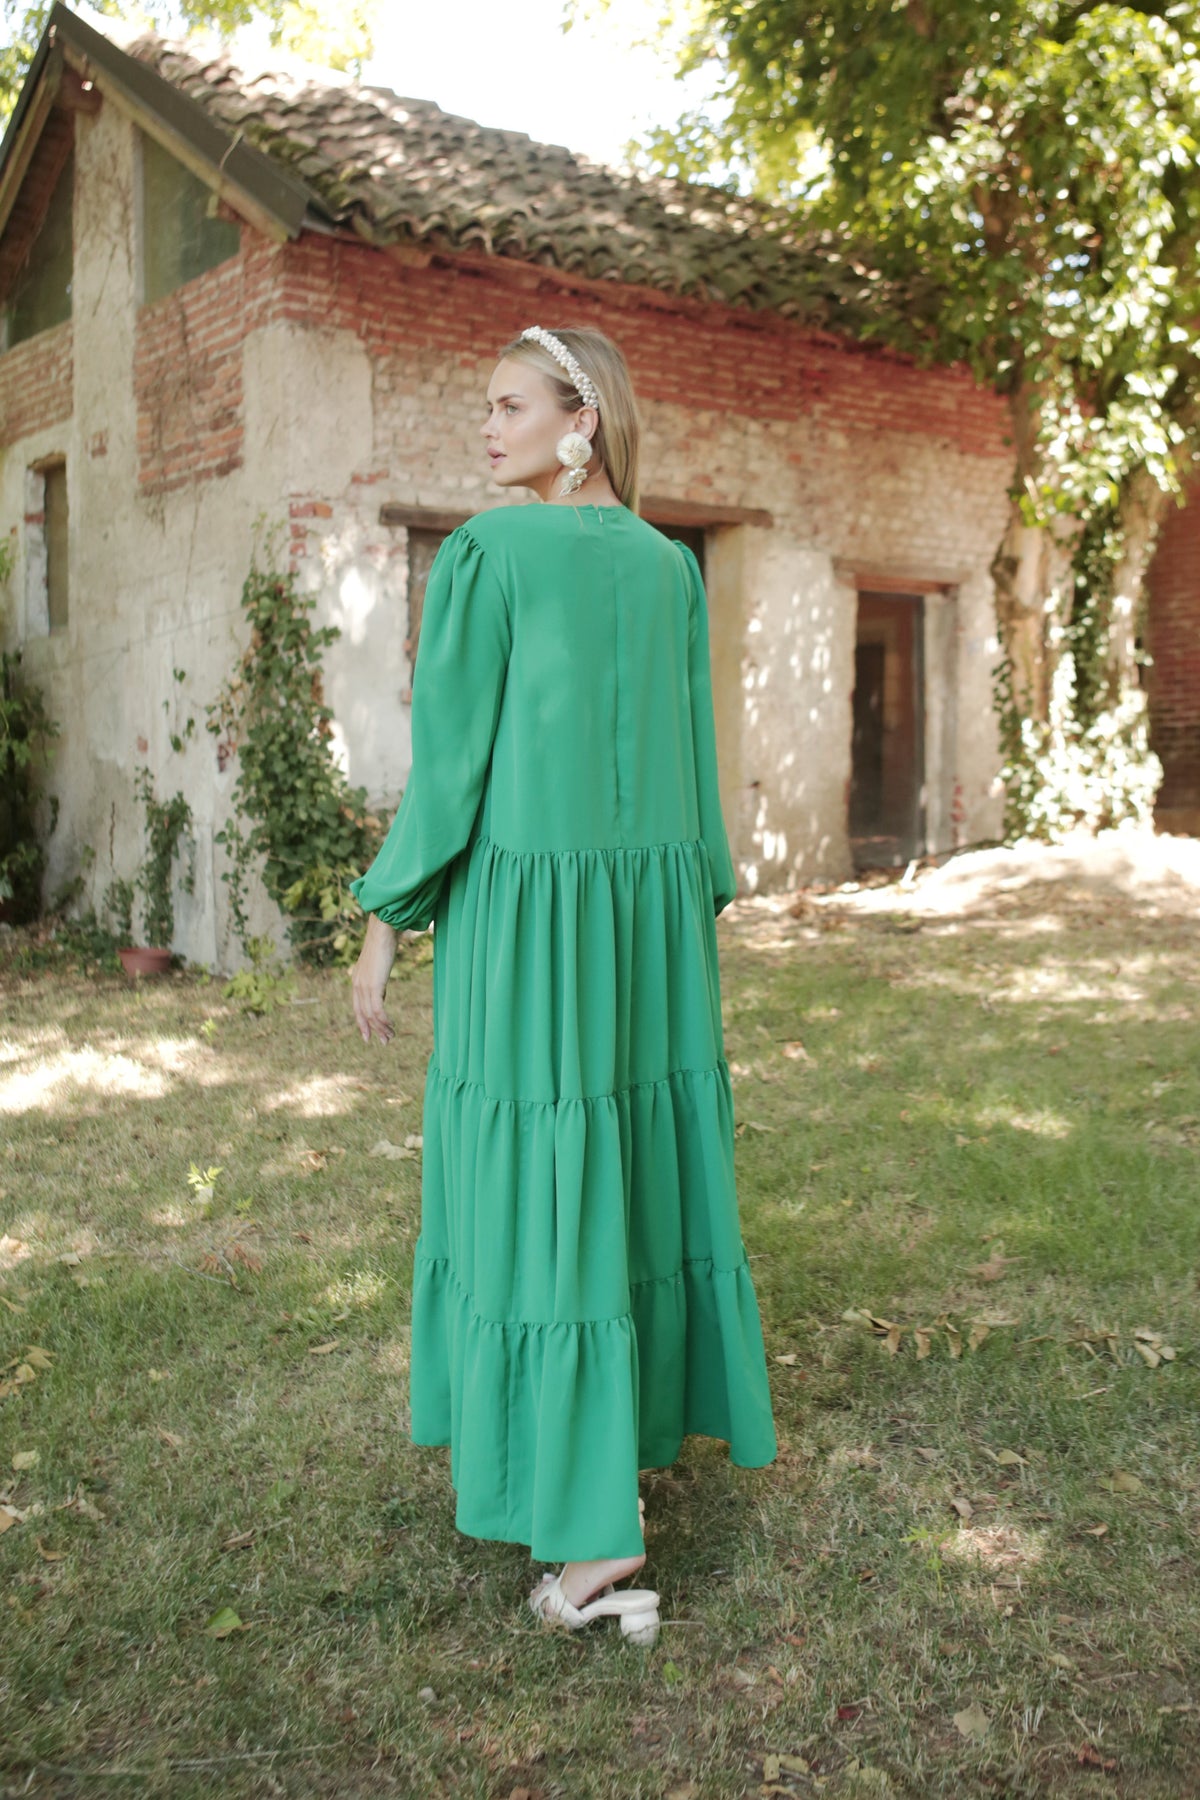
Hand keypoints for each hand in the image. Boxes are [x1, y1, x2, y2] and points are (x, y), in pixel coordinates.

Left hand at [352, 914, 398, 1043]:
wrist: (383, 931)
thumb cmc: (383, 943)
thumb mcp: (378, 965)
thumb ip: (377, 979)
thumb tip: (381, 991)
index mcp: (357, 980)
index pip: (358, 1007)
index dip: (363, 1023)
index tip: (368, 1036)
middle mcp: (357, 985)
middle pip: (363, 1014)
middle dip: (373, 1030)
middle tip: (384, 1041)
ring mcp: (364, 986)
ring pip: (371, 1015)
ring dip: (381, 1028)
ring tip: (390, 1037)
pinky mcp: (373, 985)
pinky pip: (377, 1010)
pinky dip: (384, 1021)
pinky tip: (391, 1027)